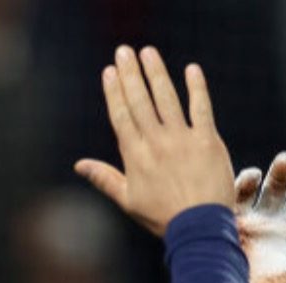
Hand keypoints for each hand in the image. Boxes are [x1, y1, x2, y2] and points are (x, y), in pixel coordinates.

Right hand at [73, 46, 234, 236]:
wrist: (199, 229)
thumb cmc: (163, 217)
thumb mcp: (128, 201)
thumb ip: (104, 178)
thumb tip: (79, 165)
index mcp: (135, 156)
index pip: (121, 116)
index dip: (114, 91)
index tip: (109, 71)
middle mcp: (156, 143)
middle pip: (139, 101)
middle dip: (130, 73)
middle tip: (123, 51)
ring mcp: (182, 140)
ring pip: (166, 99)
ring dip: (156, 73)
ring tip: (148, 52)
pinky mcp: (207, 141)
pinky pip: (201, 108)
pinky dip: (196, 88)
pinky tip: (191, 70)